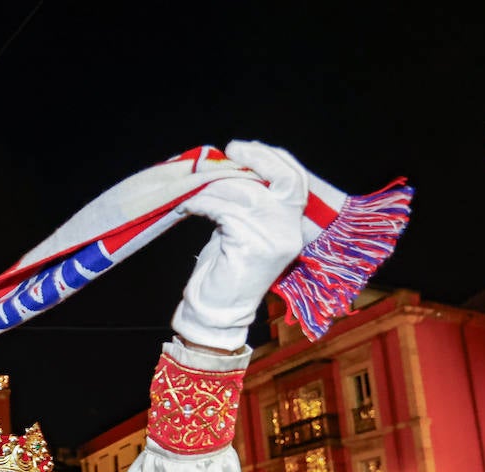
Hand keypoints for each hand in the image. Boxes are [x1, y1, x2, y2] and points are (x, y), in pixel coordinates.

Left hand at [171, 141, 307, 350]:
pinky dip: (202, 203)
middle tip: (227, 151)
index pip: (296, 181)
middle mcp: (290, 232)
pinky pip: (225, 209)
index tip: (243, 148)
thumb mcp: (242, 227)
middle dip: (254, 159)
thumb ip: (248, 200)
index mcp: (292, 227)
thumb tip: (231, 164)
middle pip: (282, 179)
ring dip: (213, 187)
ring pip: (245, 192)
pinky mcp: (252, 246)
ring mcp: (274, 240)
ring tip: (193, 194)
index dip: (272, 158)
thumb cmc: (225, 269)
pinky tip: (188, 207)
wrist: (217, 310)